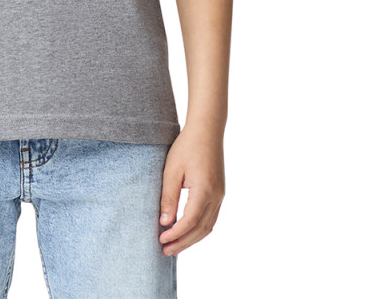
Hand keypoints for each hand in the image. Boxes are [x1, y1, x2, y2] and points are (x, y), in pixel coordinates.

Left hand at [158, 124, 225, 255]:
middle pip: (201, 229)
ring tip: (174, 246)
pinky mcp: (219, 192)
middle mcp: (216, 196)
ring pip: (208, 226)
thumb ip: (168, 197)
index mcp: (204, 190)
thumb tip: (164, 222)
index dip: (176, 234)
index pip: (190, 221)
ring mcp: (220, 195)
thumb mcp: (172, 170)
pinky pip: (211, 217)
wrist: (207, 130)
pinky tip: (186, 230)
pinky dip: (198, 228)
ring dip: (191, 238)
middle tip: (165, 251)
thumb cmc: (186, 146)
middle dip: (183, 242)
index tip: (161, 240)